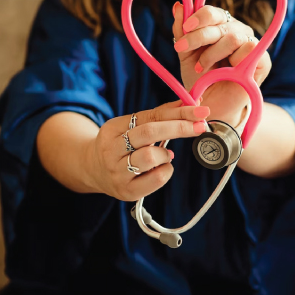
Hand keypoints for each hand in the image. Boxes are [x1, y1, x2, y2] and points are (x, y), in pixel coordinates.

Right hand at [86, 101, 209, 200]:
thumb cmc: (121, 145)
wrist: (93, 171)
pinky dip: (166, 170)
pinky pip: (156, 179)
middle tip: (200, 126)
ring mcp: (117, 172)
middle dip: (179, 127)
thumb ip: (158, 116)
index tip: (200, 111)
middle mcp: (111, 150)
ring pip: (150, 157)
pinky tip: (161, 168)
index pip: (149, 116)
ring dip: (166, 154)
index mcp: (112, 129)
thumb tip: (188, 103)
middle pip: (149, 133)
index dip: (177, 112)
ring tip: (165, 155)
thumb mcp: (131, 127)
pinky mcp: (127, 191)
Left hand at [171, 3, 271, 125]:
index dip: (198, 17)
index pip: (212, 12)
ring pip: (233, 36)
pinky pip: (250, 49)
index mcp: (220, 26)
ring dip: (212, 53)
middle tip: (182, 49)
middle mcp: (237, 31)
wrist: (212, 106)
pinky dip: (233, 61)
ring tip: (201, 68)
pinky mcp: (263, 60)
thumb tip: (178, 6)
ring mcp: (251, 44)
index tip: (184, 29)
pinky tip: (224, 72)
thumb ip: (181, 31)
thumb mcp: (186, 55)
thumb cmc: (201, 80)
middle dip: (198, 36)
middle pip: (221, 22)